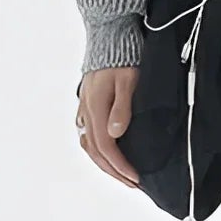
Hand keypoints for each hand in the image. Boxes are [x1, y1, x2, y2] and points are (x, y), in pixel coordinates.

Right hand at [77, 66, 141, 188]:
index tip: (135, 178)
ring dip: (104, 163)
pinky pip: (87, 135)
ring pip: (89, 145)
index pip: (106, 147)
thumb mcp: (128, 81)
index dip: (120, 165)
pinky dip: (97, 151)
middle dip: (114, 171)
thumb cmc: (123, 58)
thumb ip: (122, 108)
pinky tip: (106, 155)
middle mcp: (86, 111)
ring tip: (121, 174)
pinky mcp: (87, 106)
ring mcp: (84, 109)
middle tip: (132, 183)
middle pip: (96, 151)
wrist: (110, 38)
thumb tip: (115, 133)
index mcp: (95, 108)